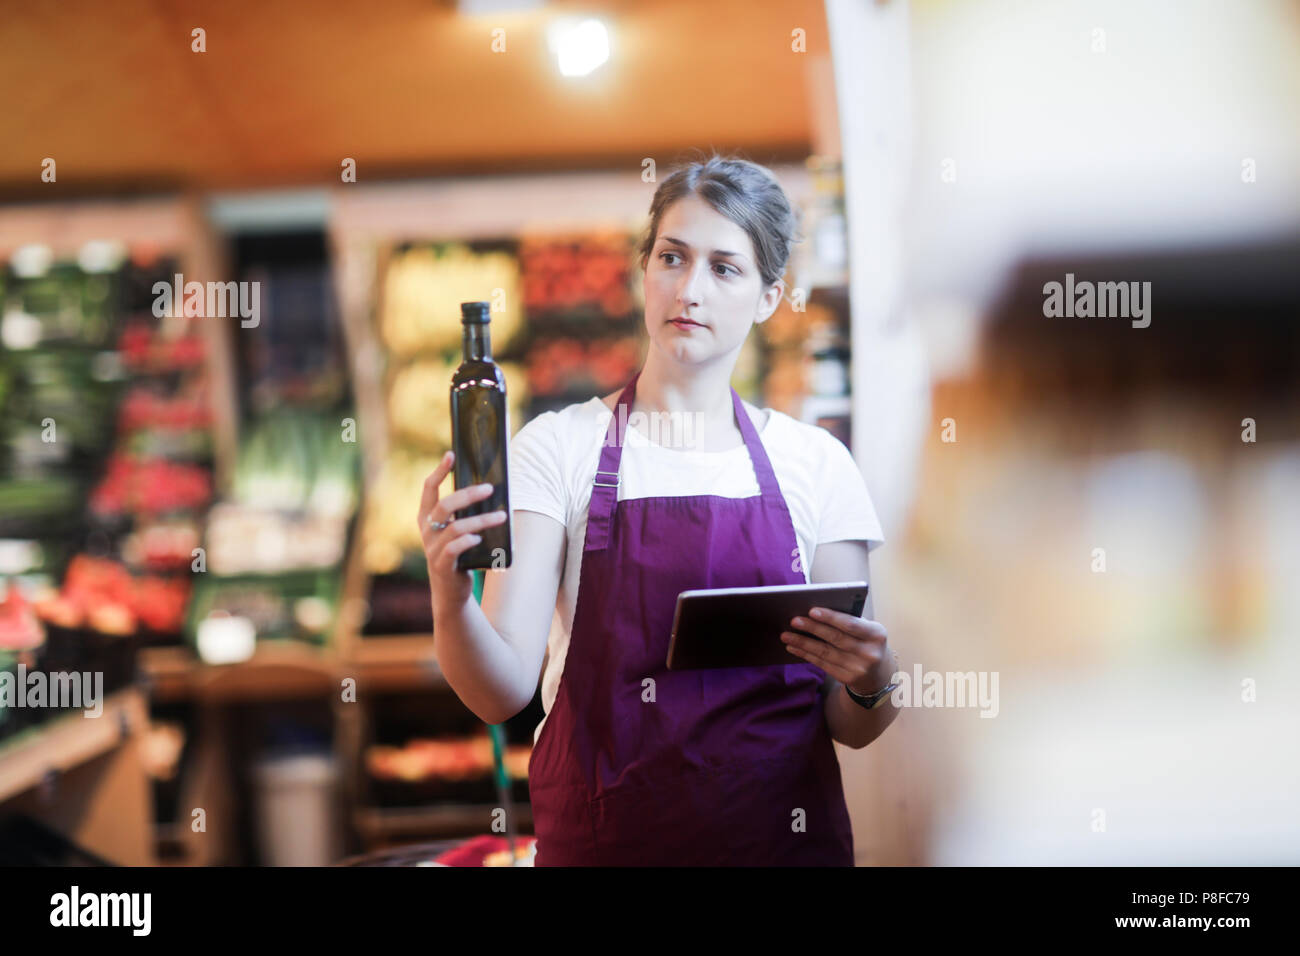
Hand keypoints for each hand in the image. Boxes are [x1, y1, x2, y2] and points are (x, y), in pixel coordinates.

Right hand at [418, 450, 507, 613]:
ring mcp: (433, 549)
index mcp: (427, 518)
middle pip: (444, 505)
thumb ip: (464, 514)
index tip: (451, 455)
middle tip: (490, 488)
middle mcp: (427, 531)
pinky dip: (467, 541)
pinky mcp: (443, 566)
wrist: (450, 592)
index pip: (429, 489)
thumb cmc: (458, 555)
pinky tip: (480, 538)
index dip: (439, 471)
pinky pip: (453, 549)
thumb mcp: (456, 532)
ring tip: (501, 516)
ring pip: (455, 527)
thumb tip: (489, 490)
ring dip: (481, 520)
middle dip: (468, 494)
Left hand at [780, 606, 893, 694]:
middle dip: (812, 628)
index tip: (812, 611)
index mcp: (877, 634)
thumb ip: (850, 622)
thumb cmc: (867, 643)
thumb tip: (815, 613)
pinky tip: (793, 647)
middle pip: (835, 638)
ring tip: (786, 635)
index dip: (830, 617)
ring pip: (825, 652)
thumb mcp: (868, 631)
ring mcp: (859, 668)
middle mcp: (870, 653)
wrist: (879, 674)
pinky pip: (823, 664)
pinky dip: (806, 655)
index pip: (851, 624)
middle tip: (794, 620)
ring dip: (803, 643)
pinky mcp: (848, 679)